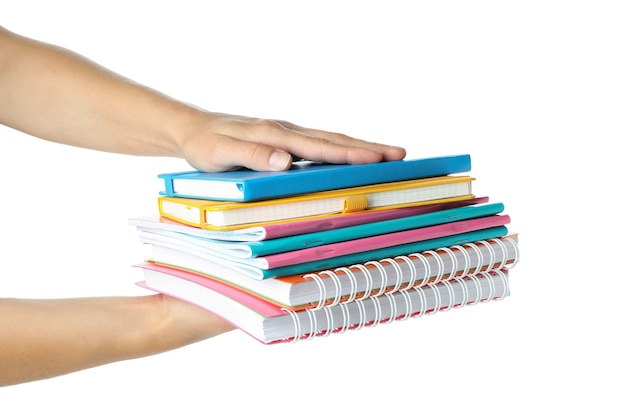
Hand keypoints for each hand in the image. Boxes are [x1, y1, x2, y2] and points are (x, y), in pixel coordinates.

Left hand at [175, 111, 406, 171]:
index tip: (378, 159)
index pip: (318, 146)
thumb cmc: (205, 144)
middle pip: (333, 139)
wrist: (191, 128)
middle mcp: (286, 130)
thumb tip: (286, 160)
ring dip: (359, 146)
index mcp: (274, 134)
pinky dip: (340, 149)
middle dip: (368, 147)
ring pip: (329, 139)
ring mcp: (287, 133)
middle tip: (400, 154)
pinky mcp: (284, 139)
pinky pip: (319, 144)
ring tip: (387, 154)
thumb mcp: (221, 152)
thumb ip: (252, 156)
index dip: (349, 154)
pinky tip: (351, 157)